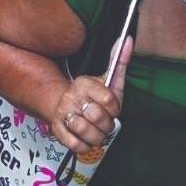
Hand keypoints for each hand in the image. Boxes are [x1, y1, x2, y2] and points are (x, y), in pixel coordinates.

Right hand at [50, 36, 132, 154]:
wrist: (61, 105)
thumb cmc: (91, 96)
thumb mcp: (107, 79)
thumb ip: (119, 61)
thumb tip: (128, 40)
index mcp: (83, 83)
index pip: (109, 100)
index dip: (115, 109)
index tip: (111, 108)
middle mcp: (71, 97)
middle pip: (99, 118)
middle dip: (106, 125)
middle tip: (103, 122)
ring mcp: (63, 114)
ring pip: (88, 133)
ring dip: (97, 137)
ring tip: (95, 131)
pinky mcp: (57, 131)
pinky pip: (77, 145)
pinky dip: (85, 146)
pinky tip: (85, 138)